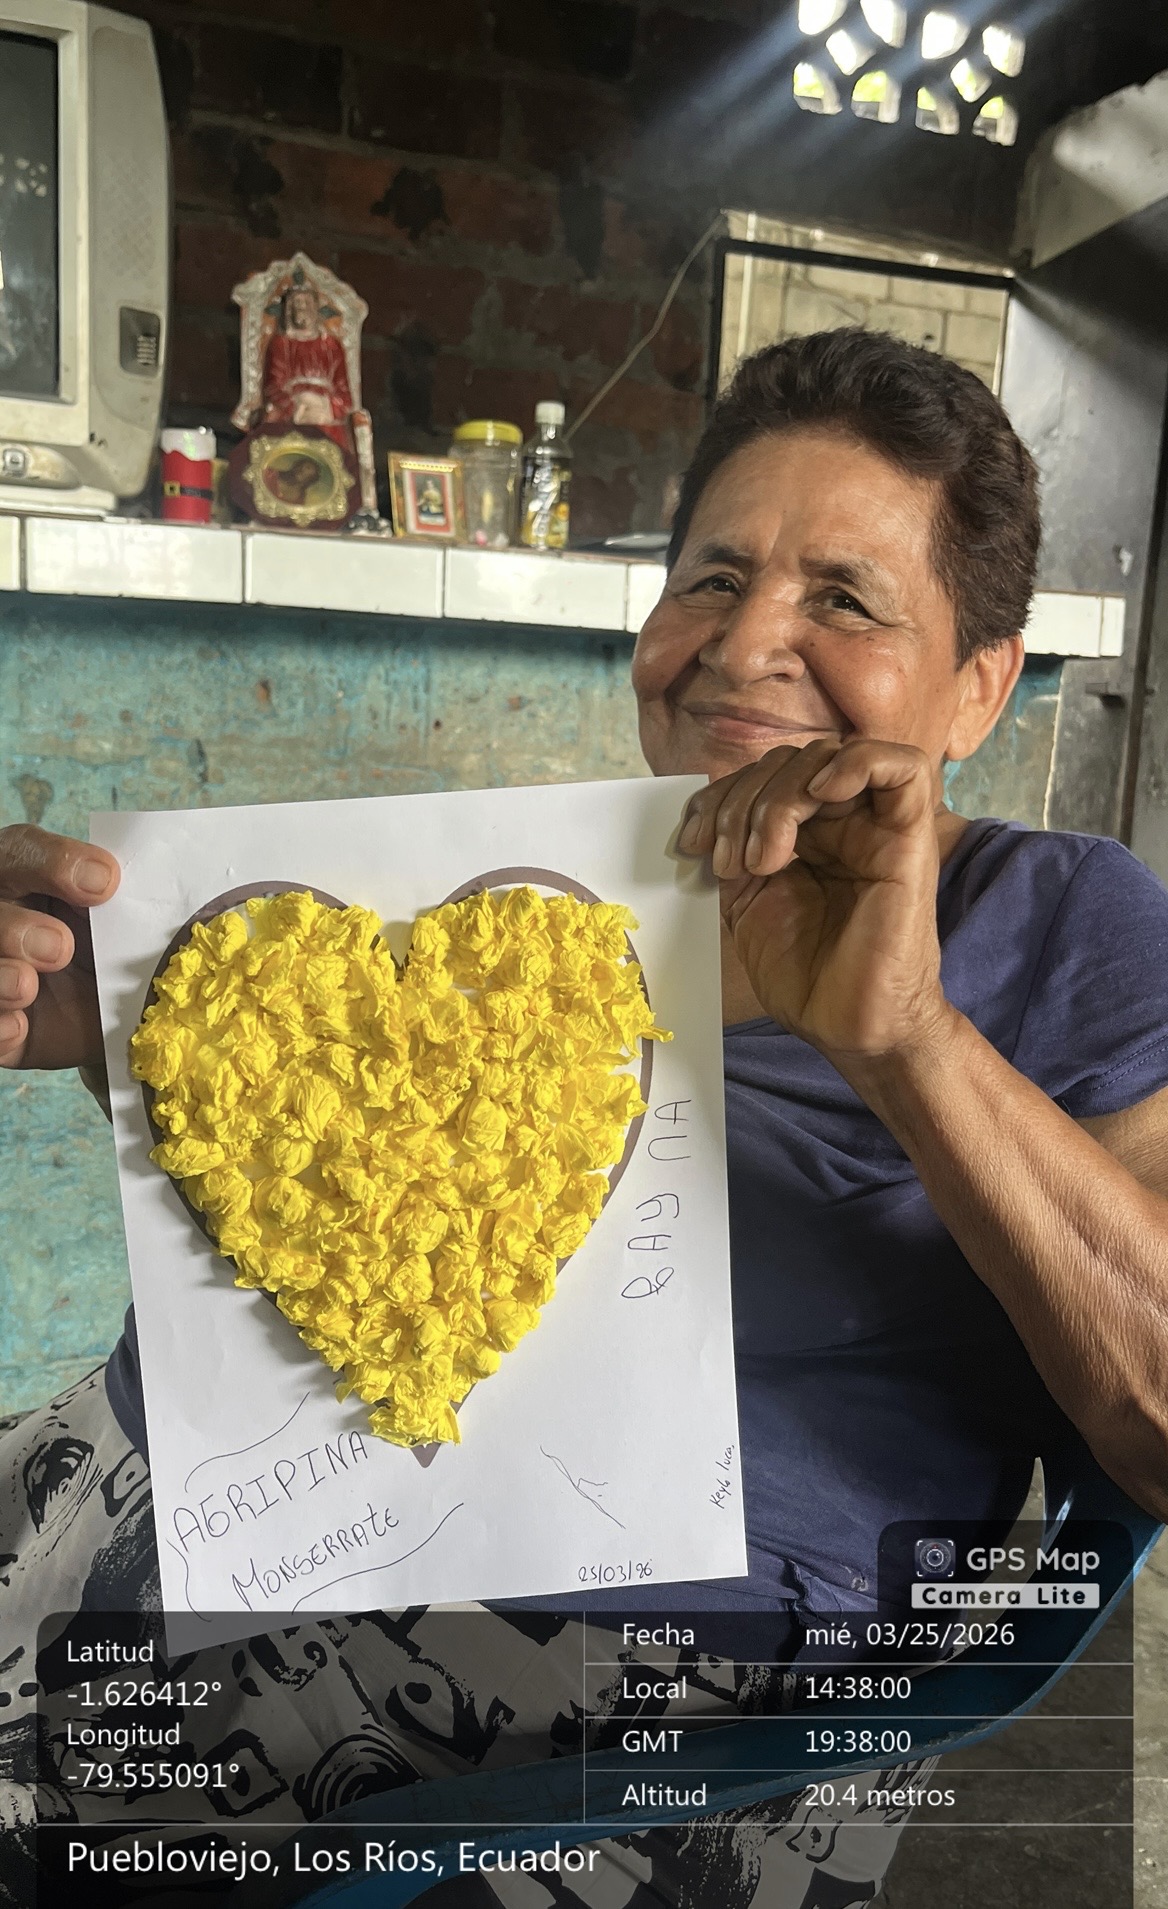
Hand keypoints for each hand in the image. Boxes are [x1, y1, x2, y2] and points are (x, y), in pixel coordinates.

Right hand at [0, 825, 119, 1069]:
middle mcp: (3, 917)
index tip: (105, 882)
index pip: (22, 852)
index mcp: (29, 879)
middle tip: (60, 948)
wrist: (123, 1016)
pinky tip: (19, 1028)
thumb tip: (121, 883)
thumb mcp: (129, 923)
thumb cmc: (119, 951)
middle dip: (14, 926)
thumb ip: (126, 900)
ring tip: (26, 987)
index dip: (54, 862)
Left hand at [677, 738, 953, 1066]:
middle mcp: (840, 823)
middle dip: (741, 801)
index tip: (691, 844)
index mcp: (803, 835)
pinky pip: (904, 766)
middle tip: (727, 860)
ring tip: (763, 858)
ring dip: (781, 797)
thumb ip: (731, 854)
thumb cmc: (805, 977)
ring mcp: (875, 827)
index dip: (717, 798)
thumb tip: (700, 820)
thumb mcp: (746, 905)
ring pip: (830, 758)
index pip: (759, 778)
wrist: (848, 1028)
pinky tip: (821, 795)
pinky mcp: (910, 838)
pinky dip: (855, 764)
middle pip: (788, 763)